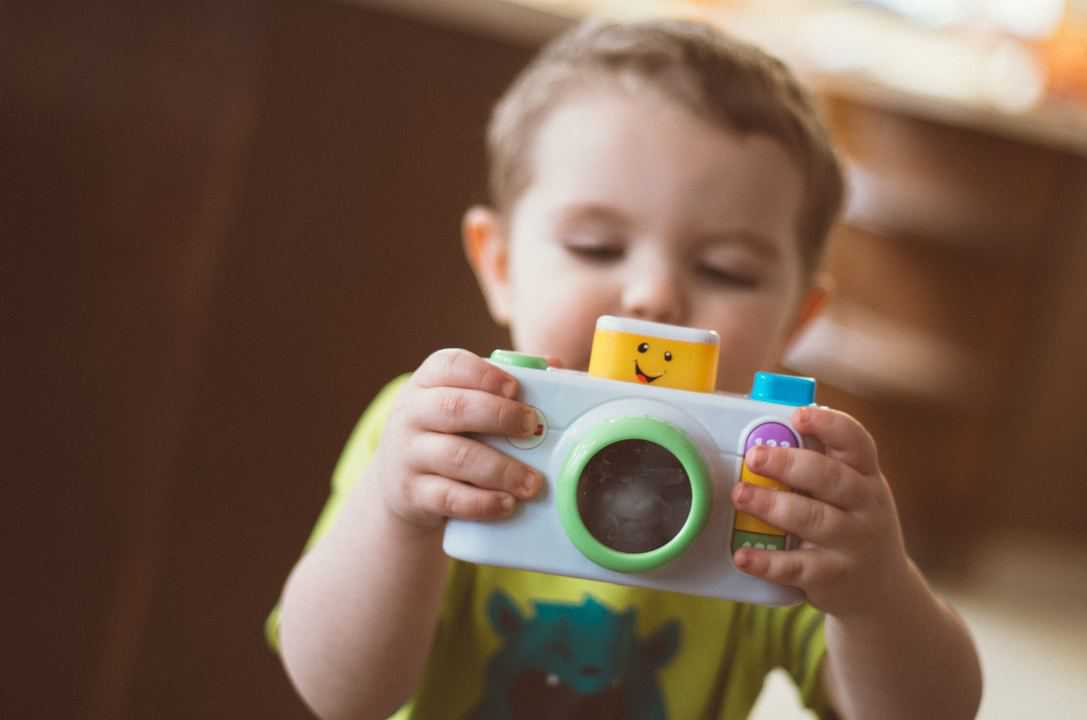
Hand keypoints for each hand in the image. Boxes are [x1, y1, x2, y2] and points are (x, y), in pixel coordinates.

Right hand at [371, 348, 543, 530]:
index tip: (515, 388)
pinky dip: (482, 502)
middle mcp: (412, 413)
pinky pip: (448, 497)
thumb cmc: (448, 431)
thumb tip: (556, 365)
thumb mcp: (464, 402)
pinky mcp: (411, 493)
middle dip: (500, 417)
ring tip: (533, 482)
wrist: (400, 481)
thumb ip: (503, 385)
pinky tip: (507, 504)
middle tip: (532, 428)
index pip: (449, 365)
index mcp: (427, 382)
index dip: (484, 374)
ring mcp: (408, 454)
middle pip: (455, 408)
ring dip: (501, 469)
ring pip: (456, 456)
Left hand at [730, 406, 909, 617]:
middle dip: (789, 464)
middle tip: (754, 456)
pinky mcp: (832, 577)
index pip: (856, 442)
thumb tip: (768, 429)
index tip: (799, 415)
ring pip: (813, 519)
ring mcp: (852, 543)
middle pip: (830, 478)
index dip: (829, 425)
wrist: (882, 590)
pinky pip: (796, 567)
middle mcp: (865, 506)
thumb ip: (821, 463)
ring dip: (772, 505)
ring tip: (739, 494)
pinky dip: (767, 562)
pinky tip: (743, 554)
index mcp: (867, 476)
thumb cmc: (853, 524)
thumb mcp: (853, 491)